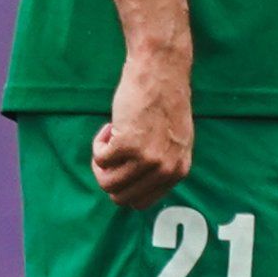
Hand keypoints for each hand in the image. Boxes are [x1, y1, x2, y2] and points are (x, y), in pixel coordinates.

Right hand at [93, 48, 194, 205]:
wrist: (161, 73)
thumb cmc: (163, 103)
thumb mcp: (173, 141)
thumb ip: (161, 165)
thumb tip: (133, 192)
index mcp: (179, 171)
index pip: (142, 202)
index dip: (125, 185)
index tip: (125, 164)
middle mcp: (165, 170)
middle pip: (120, 197)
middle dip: (109, 176)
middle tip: (113, 152)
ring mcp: (147, 159)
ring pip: (107, 182)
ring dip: (102, 160)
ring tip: (114, 137)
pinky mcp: (127, 145)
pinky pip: (100, 159)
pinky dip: (98, 143)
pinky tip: (112, 125)